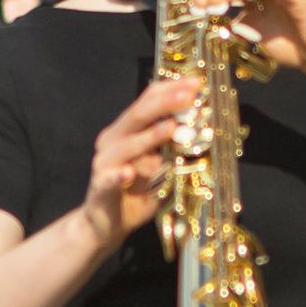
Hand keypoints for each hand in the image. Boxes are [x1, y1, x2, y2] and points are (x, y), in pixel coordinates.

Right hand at [83, 75, 196, 246]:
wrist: (106, 224)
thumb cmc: (137, 191)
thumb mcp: (161, 165)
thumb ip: (175, 147)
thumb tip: (204, 127)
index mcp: (127, 130)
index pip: (147, 101)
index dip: (171, 89)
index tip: (197, 83)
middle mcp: (113, 140)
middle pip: (138, 115)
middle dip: (166, 103)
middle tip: (190, 95)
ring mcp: (104, 162)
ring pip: (127, 145)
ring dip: (150, 136)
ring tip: (171, 128)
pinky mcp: (101, 186)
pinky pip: (109, 179)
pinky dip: (118, 175)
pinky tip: (128, 173)